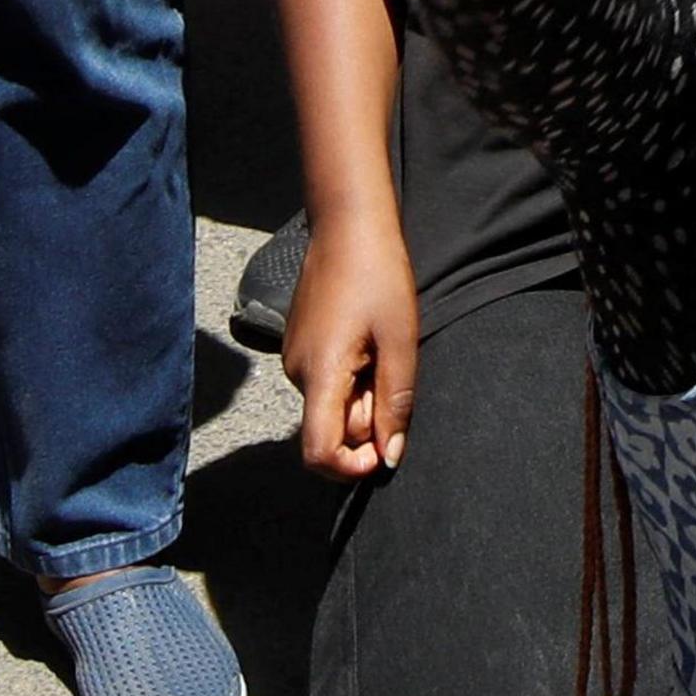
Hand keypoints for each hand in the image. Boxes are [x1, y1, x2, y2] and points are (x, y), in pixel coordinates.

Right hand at [284, 209, 419, 479]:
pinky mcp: (300, 347)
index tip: (383, 454)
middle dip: (368, 421)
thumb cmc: (378, 277)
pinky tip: (370, 341)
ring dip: (363, 395)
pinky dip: (353, 377)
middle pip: (331, 430)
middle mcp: (297, 374)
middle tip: (394, 371)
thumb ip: (394, 403)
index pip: (317, 452)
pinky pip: (327, 383)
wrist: (348, 227)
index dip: (349, 468)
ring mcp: (295, 360)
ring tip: (384, 348)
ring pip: (332, 405)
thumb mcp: (400, 342)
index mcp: (319, 375)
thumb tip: (390, 456)